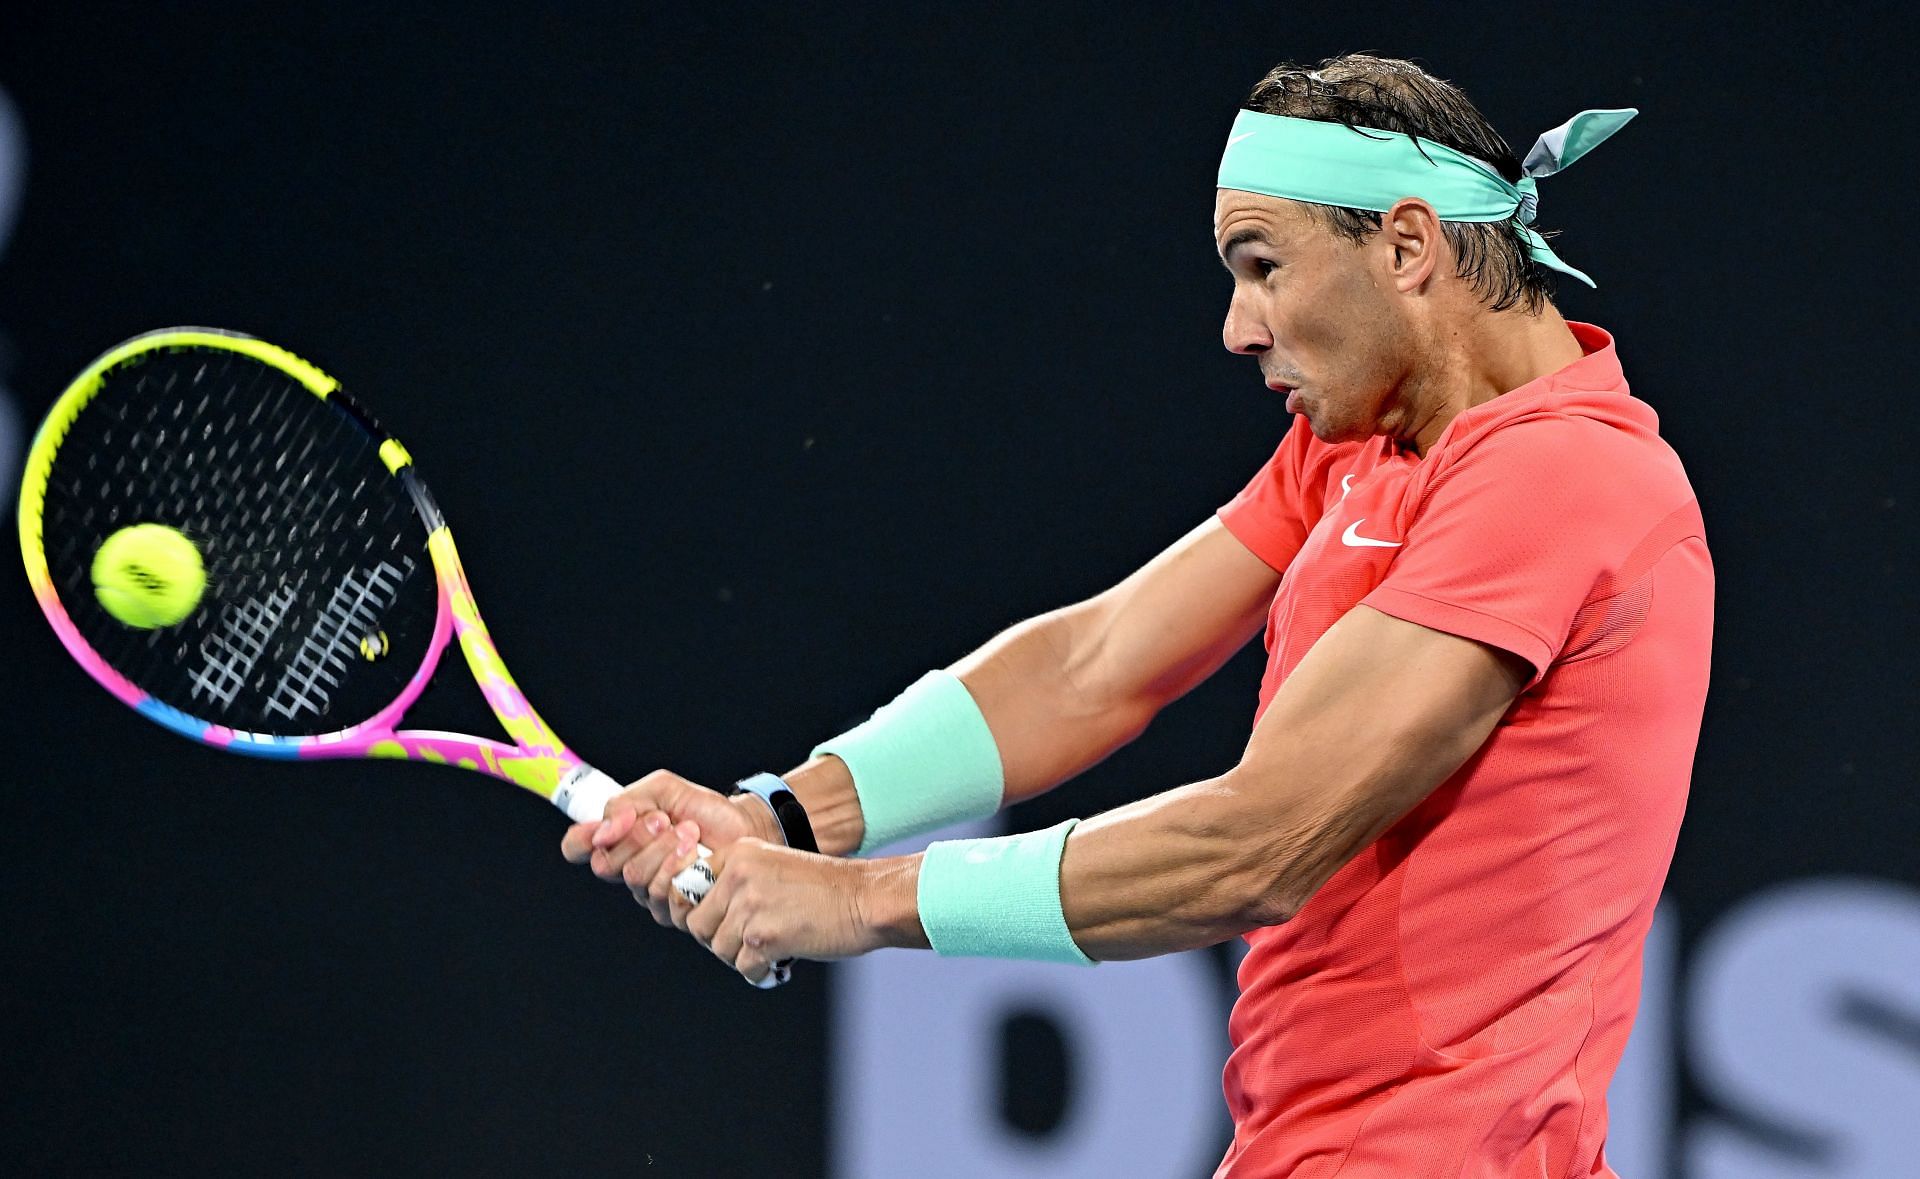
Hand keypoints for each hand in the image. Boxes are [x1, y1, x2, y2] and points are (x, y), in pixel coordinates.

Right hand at [559, 769, 779, 924]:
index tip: (602, 828)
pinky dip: (680, 867)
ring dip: (664, 849)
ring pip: (636, 878)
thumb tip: (604, 827)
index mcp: (620, 839)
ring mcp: (650, 893)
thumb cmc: (705, 811)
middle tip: (663, 820)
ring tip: (689, 833)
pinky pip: (662, 894)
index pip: (577, 848)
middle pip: (607, 863)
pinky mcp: (674, 910)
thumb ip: (627, 802)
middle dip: (637, 838)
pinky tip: (697, 856)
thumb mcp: (663, 791)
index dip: (580, 841)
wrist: (745, 828)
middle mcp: (629, 868)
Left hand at [686, 839, 916, 984]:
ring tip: (769, 951)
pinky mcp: (764, 938)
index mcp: (738, 854)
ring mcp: (750, 907)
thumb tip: (701, 918)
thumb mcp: (772, 867)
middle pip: (698, 924)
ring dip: (741, 957)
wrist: (865, 899)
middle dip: (719, 939)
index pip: (689, 888)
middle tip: (747, 943)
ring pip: (719, 949)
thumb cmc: (825, 889)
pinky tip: (780, 963)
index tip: (721, 923)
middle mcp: (738, 876)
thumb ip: (737, 883)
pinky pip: (743, 967)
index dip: (702, 912)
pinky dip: (760, 972)